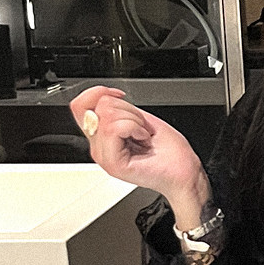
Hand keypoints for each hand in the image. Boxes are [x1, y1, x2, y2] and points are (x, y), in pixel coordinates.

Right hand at [72, 86, 210, 226]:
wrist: (184, 172)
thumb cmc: (169, 151)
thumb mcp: (138, 118)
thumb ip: (115, 108)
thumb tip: (102, 96)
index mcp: (102, 136)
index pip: (80, 105)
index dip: (98, 92)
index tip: (119, 96)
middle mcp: (99, 146)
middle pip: (98, 105)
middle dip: (127, 109)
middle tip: (141, 128)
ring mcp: (103, 156)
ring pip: (108, 115)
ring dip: (134, 120)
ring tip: (143, 136)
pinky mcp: (112, 163)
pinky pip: (115, 128)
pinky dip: (135, 127)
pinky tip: (143, 139)